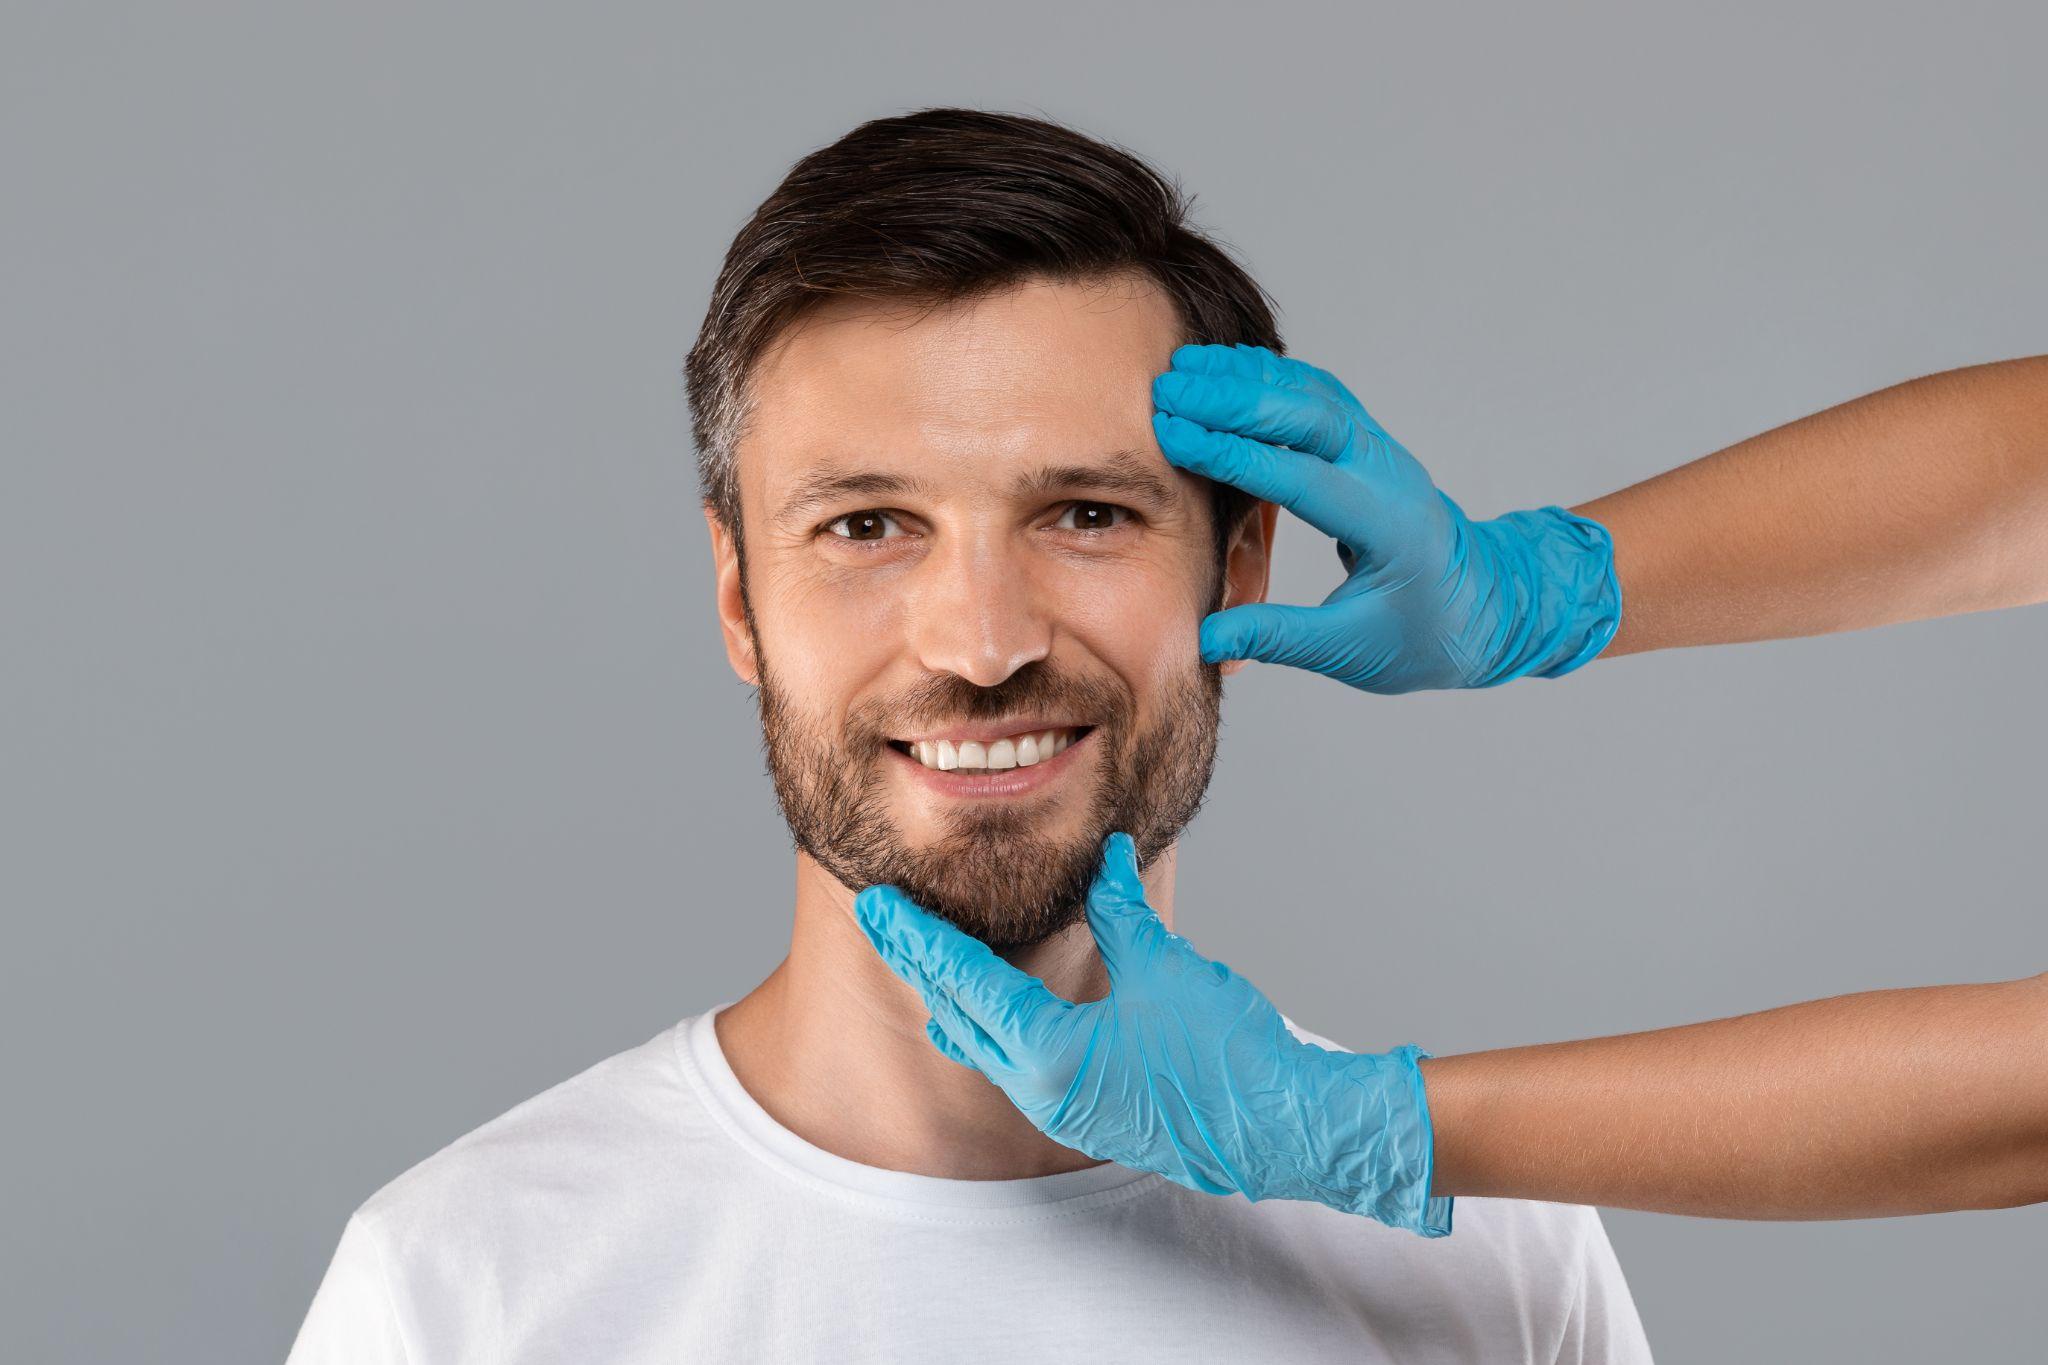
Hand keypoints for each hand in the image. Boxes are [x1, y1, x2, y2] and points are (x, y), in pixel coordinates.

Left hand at [852, 833, 1452, 1234]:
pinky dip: (999, 1027)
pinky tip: (1004, 1009)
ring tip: (933, 963)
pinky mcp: (1090, 1117)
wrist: (1287, 1131)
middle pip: (960, 1015)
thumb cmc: (1228, 1056)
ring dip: (959, 1002)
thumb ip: (1121, 910)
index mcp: (1047, 1051)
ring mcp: (1063, 1111)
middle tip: (888, 920)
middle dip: (923, 965)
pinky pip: (1021, 1067)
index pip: (962, 980)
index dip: (917, 936)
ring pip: (987, 1048)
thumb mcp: (1165, 966)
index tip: (878, 905)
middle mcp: (1040, 1089)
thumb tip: (1104, 857)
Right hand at [1152, 344, 1621, 691]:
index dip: (1230, 452)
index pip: (1300, 475)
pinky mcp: (1370, 445)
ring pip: (1312, 394)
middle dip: (1234, 397)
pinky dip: (1270, 377)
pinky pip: (1318, 395)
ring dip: (1247, 377)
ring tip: (1182, 367)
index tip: (1171, 434)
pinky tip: (1226, 370)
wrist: (1485, 611)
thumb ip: (1277, 637)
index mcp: (1388, 526)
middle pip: (1309, 415)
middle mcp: (1388, 475)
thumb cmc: (1422, 637)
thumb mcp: (1349, 652)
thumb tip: (1204, 638)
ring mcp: (1381, 452)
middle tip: (1167, 387)